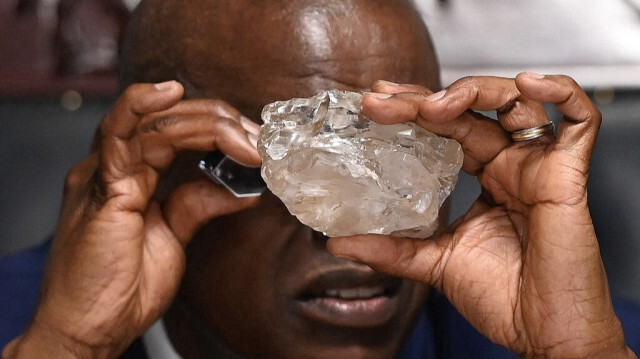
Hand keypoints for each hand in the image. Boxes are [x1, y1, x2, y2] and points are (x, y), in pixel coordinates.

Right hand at [3, 81, 260, 357]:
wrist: (88, 330)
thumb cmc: (118, 289)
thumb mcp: (172, 236)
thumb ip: (198, 203)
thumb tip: (239, 186)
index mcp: (128, 177)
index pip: (175, 132)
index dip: (218, 130)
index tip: (256, 143)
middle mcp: (113, 168)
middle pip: (168, 121)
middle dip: (220, 124)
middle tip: (259, 140)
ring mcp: (104, 174)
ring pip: (153, 122)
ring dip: (206, 123)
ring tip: (244, 135)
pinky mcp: (101, 188)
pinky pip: (118, 134)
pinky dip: (143, 107)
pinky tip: (171, 93)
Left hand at [328, 73, 636, 357]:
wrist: (541, 336)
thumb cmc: (502, 299)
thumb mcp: (434, 262)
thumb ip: (390, 249)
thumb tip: (337, 243)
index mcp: (486, 178)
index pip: (449, 128)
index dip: (415, 110)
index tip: (375, 103)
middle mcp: (511, 165)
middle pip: (471, 110)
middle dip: (424, 99)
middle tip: (381, 100)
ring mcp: (539, 167)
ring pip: (515, 103)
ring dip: (471, 92)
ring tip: (431, 105)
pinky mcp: (568, 177)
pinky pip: (580, 122)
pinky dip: (561, 94)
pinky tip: (528, 84)